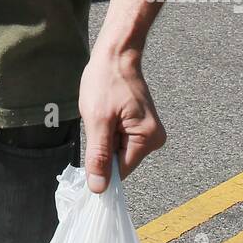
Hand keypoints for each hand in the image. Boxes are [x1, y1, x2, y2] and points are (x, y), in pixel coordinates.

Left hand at [79, 48, 165, 192]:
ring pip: (118, 149)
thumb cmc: (106, 80)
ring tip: (103, 114)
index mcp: (147, 139)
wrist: (116, 53)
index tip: (88, 151)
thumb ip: (99, 156)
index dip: (101, 166)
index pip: (120, 171)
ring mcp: (149, 131)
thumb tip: (99, 189)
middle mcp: (154, 139)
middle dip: (103, 146)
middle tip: (98, 121)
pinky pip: (121, 138)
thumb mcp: (97, 120)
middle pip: (120, 161)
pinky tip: (107, 113)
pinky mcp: (141, 124)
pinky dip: (109, 130)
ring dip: (105, 137)